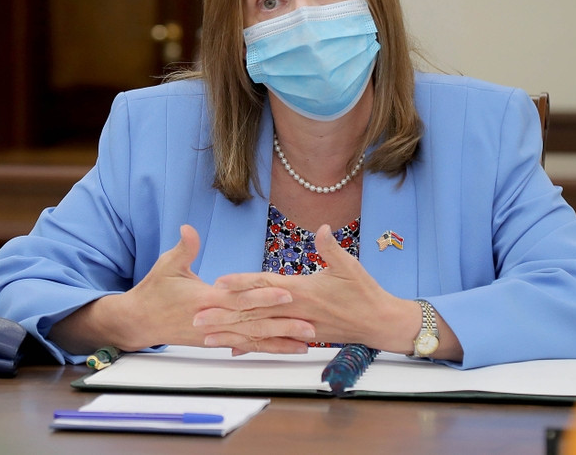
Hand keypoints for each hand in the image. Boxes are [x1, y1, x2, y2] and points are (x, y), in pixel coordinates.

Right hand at [51, 225, 310, 353]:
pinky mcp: (217, 342)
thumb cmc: (154, 290)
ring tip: (306, 342)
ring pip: (253, 339)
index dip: (262, 296)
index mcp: (205, 300)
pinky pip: (246, 345)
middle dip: (282, 325)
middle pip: (253, 323)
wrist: (139, 322)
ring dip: (280, 341)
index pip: (239, 298)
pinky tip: (286, 349)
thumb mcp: (167, 265)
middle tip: (310, 325)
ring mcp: (216, 335)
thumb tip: (189, 228)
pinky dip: (267, 348)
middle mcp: (214, 321)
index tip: (286, 293)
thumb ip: (184, 248)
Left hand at [195, 224, 421, 353]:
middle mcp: (296, 311)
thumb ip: (333, 248)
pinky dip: (252, 344)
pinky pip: (271, 341)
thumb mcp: (351, 265)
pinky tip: (233, 347)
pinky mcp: (299, 337)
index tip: (220, 282)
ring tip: (205, 336)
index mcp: (304, 291)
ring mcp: (296, 326)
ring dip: (231, 333)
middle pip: (254, 312)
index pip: (267, 285)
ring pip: (258, 330)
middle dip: (225, 314)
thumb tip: (323, 228)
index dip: (243, 283)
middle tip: (197, 317)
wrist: (378, 323)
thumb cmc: (365, 292)